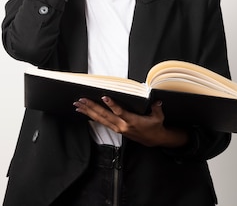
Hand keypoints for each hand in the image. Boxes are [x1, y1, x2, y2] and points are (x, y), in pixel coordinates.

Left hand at [74, 97, 188, 147]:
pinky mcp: (116, 129)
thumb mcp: (158, 117)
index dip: (112, 105)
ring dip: (88, 112)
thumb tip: (156, 100)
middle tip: (82, 100)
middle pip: (104, 115)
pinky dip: (92, 116)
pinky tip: (85, 112)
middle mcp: (122, 126)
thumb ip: (156, 108)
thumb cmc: (155, 126)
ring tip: (78, 105)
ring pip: (100, 119)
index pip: (120, 112)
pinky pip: (102, 122)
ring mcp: (118, 128)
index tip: (104, 97)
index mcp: (132, 121)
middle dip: (92, 107)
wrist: (154, 139)